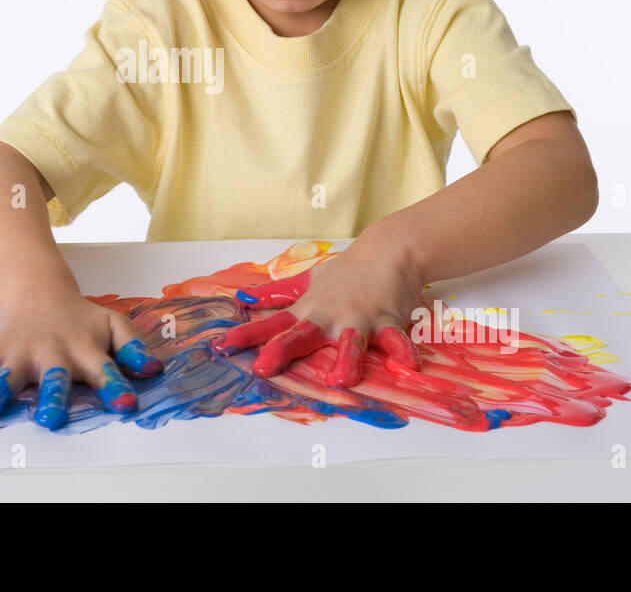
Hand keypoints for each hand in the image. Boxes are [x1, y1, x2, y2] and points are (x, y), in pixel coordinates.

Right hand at [0, 290, 162, 429]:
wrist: (39, 290)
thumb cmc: (79, 318)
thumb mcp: (113, 325)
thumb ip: (133, 347)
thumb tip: (154, 369)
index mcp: (83, 350)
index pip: (104, 370)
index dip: (115, 387)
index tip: (126, 404)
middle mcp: (51, 354)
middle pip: (52, 379)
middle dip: (51, 398)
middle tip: (49, 419)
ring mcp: (20, 353)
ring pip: (8, 377)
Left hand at [210, 244, 424, 385]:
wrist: (389, 249)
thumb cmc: (346, 270)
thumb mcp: (307, 281)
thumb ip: (275, 295)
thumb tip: (242, 299)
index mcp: (308, 310)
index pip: (272, 326)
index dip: (246, 336)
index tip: (222, 347)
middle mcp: (329, 316)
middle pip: (302, 335)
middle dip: (283, 351)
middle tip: (264, 367)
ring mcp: (358, 318)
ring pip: (350, 342)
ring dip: (346, 360)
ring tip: (340, 380)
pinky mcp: (388, 320)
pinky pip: (396, 339)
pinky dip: (402, 352)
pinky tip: (408, 367)